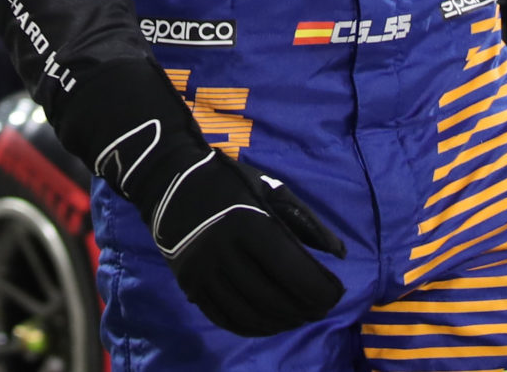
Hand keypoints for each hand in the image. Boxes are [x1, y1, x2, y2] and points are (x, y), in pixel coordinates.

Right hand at [100, 118, 345, 336]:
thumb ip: (306, 221)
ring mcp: (202, 270)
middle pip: (275, 299)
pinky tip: (267, 322)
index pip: (295, 274)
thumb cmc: (226, 181)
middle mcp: (224, 251)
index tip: (334, 293)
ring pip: (250, 314)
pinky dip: (251, 327)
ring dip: (281, 322)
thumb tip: (340, 254)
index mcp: (249, 224)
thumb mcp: (270, 189)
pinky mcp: (188, 283)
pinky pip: (224, 317)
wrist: (167, 179)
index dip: (322, 292)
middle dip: (306, 310)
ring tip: (296, 316)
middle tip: (320, 308)